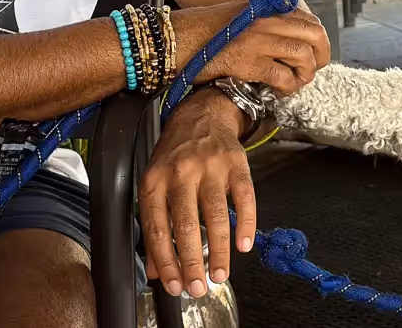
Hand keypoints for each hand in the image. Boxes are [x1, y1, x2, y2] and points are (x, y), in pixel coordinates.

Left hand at [139, 88, 255, 297]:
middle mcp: (181, 171)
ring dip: (219, 250)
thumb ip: (155, 225)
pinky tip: (244, 244)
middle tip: (198, 287)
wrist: (201, 115)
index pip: (157, 228)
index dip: (165, 260)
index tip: (173, 283)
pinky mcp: (236, 162)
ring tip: (220, 274)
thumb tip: (157, 269)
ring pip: (215, 215)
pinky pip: (244, 197)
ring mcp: (210, 166)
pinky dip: (246, 223)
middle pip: (186, 224)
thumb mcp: (156, 184)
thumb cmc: (176, 155)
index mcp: (156, 180)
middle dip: (192, 262)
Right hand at [171, 0, 329, 93]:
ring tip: (295, 82)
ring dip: (305, 74)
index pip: (309, 20)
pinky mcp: (246, 61)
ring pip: (303, 55)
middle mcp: (265, 20)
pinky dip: (288, 86)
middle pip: (315, 35)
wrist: (177, 39)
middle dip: (321, 56)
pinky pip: (282, 76)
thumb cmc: (204, 31)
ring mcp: (257, 39)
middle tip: (313, 70)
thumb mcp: (241, 16)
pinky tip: (281, 89)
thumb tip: (288, 37)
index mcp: (266, 9)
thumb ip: (266, 22)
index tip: (316, 54)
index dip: (319, 40)